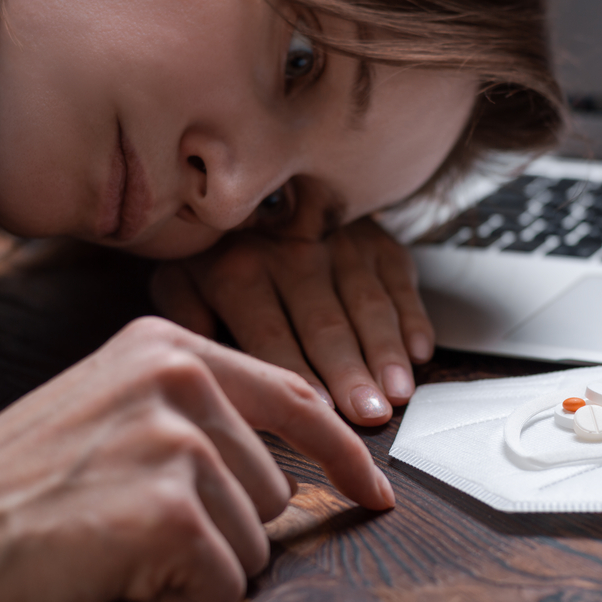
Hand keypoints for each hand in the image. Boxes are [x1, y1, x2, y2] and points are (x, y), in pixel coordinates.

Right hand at [0, 317, 393, 601]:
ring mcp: (174, 438)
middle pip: (275, 487)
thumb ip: (200, 415)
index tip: (375, 491)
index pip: (296, 399)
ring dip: (199, 560)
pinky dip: (181, 593)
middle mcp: (177, 376)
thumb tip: (291, 466)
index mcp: (168, 345)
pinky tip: (116, 569)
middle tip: (132, 522)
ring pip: (256, 538)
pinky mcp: (166, 507)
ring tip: (119, 541)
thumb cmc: (22, 488)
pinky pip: (226, 579)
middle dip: (224, 525)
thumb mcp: (115, 411)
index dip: (344, 455)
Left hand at [150, 217, 434, 426]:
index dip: (296, 372)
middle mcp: (292, 253)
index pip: (271, 333)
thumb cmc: (219, 253)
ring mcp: (340, 244)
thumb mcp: (181, 278)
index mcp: (239, 269)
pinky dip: (413, 318)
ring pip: (368, 305)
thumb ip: (188, 319)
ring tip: (399, 393)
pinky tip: (420, 353)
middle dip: (351, 373)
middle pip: (326, 323)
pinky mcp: (378, 241)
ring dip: (386, 351)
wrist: (265, 186)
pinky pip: (400, 282)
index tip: (317, 410)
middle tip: (370, 415)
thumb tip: (211, 362)